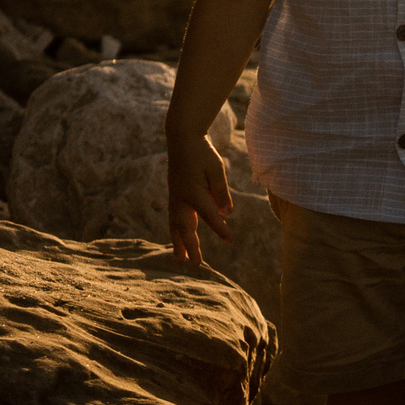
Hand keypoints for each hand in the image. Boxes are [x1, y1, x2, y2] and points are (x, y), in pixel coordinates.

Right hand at [165, 132, 233, 266]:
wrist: (182, 139)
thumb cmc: (203, 153)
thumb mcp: (217, 170)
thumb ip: (221, 192)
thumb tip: (226, 213)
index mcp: (194, 193)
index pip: (210, 216)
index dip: (221, 229)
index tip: (230, 239)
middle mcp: (181, 199)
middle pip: (186, 228)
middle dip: (190, 247)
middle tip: (195, 265)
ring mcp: (175, 198)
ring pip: (176, 226)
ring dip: (178, 243)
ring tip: (179, 260)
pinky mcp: (174, 196)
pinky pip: (174, 218)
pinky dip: (176, 231)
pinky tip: (180, 239)